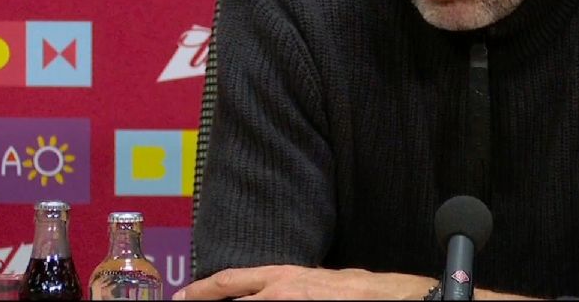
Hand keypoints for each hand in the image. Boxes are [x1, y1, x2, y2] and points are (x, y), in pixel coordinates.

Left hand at [173, 265, 437, 299]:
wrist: (396, 300)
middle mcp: (281, 293)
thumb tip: (274, 293)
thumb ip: (294, 287)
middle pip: (231, 300)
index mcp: (285, 278)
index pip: (231, 282)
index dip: (201, 290)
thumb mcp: (323, 282)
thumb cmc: (368, 292)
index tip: (182, 298)